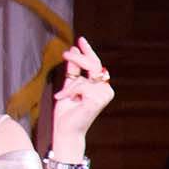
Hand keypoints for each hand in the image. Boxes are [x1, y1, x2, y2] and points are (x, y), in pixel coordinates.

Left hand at [47, 35, 113, 154]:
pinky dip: (70, 92)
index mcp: (100, 86)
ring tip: (63, 97)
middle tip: (65, 53)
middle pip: (93, 65)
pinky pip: (81, 85)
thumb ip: (72, 72)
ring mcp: (105, 94)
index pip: (96, 65)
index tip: (80, 40)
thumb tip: (72, 51)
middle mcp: (106, 89)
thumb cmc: (67, 112)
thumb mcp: (68, 87)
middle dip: (78, 57)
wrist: (65, 129)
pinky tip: (66, 100)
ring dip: (69, 87)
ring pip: (83, 78)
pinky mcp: (99, 98)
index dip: (88, 51)